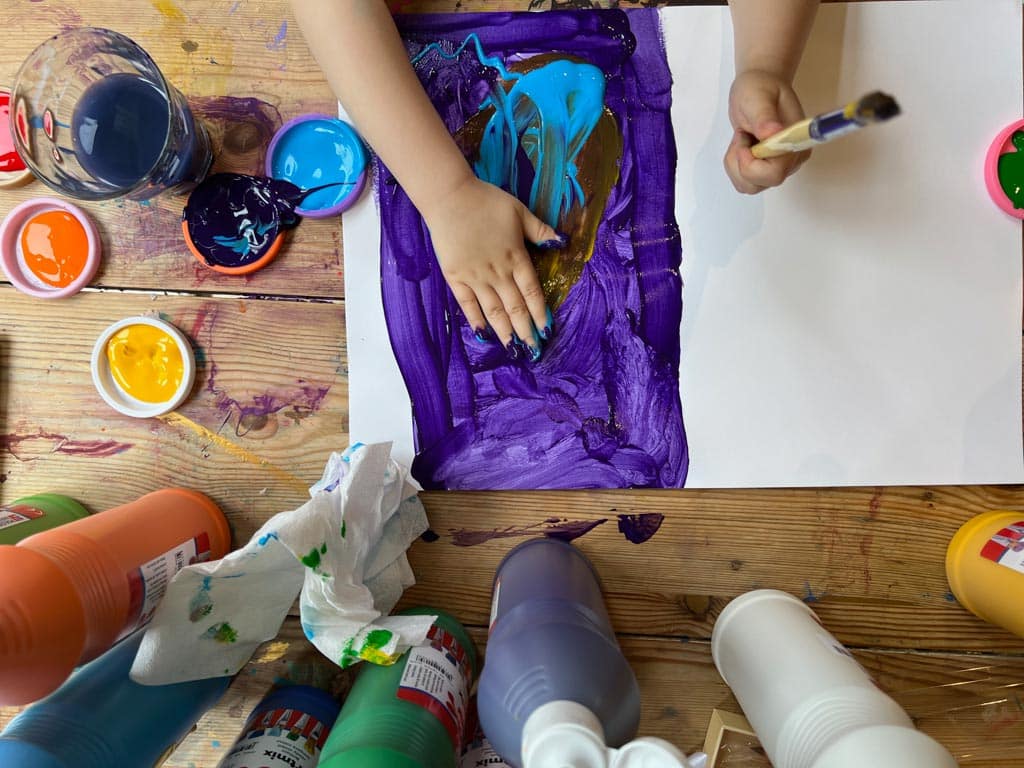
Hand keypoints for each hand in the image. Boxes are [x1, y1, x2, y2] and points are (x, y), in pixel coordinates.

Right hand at [423, 175, 559, 361]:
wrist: (450, 198)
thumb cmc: (486, 201)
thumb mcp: (520, 212)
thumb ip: (540, 230)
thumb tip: (562, 243)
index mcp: (516, 258)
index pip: (532, 293)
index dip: (540, 313)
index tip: (546, 330)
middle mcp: (498, 273)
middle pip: (515, 307)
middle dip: (526, 330)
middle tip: (533, 350)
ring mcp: (475, 277)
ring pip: (494, 310)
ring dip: (505, 331)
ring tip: (513, 349)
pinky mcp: (455, 277)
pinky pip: (467, 304)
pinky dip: (476, 319)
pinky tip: (484, 333)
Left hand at [724, 69, 810, 193]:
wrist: (758, 88)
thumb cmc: (760, 89)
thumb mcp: (759, 97)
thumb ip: (764, 117)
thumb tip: (772, 133)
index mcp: (795, 144)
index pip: (775, 173)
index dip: (752, 163)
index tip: (745, 140)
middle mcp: (791, 161)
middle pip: (760, 183)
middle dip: (741, 162)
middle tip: (743, 136)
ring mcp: (778, 168)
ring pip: (748, 185)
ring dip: (735, 164)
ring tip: (742, 138)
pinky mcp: (764, 170)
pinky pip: (743, 182)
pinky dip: (734, 166)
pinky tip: (741, 146)